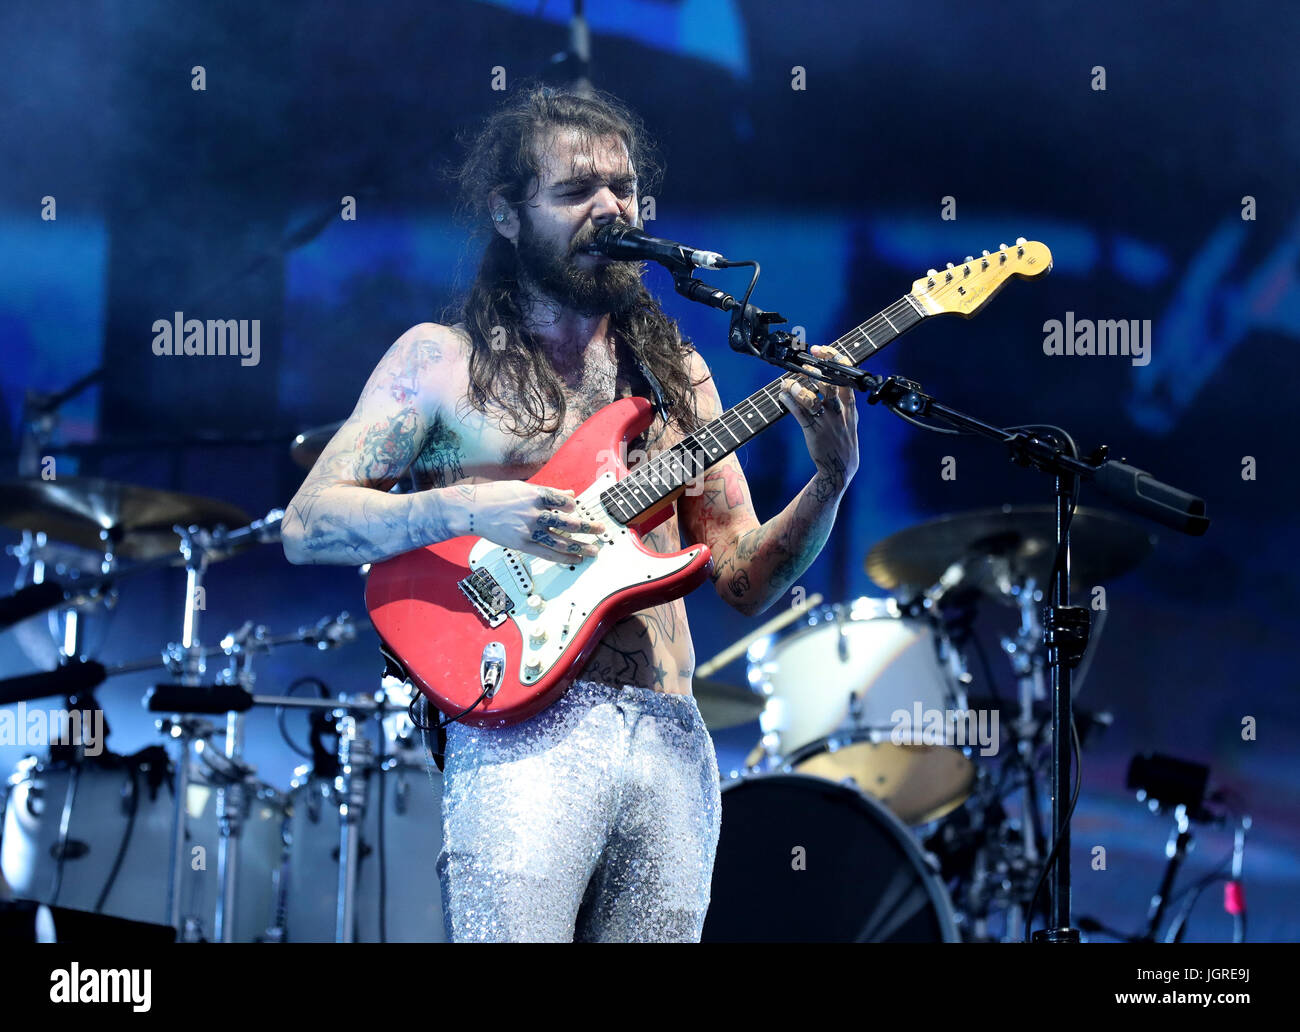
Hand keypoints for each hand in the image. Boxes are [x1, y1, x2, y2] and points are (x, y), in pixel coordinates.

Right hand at [461, 481, 605, 561]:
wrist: (471, 510)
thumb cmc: (494, 496)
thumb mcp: (522, 487)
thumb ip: (547, 493)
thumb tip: (569, 495)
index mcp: (534, 494)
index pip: (562, 500)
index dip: (572, 505)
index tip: (577, 508)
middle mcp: (534, 512)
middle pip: (567, 521)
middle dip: (587, 527)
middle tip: (600, 530)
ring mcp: (528, 530)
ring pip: (561, 540)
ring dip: (580, 546)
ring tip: (593, 550)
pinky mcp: (522, 544)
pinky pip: (547, 553)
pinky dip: (563, 557)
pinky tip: (574, 559)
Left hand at [778, 345, 859, 497]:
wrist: (840, 468)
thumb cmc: (843, 439)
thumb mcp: (850, 418)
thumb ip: (843, 400)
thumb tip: (827, 378)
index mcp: (850, 406)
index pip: (846, 376)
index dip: (834, 359)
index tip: (821, 349)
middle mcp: (839, 411)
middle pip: (829, 384)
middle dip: (815, 371)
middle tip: (804, 364)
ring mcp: (826, 422)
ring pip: (812, 399)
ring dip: (798, 388)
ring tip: (788, 383)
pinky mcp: (813, 432)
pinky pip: (799, 414)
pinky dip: (789, 402)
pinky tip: (782, 395)